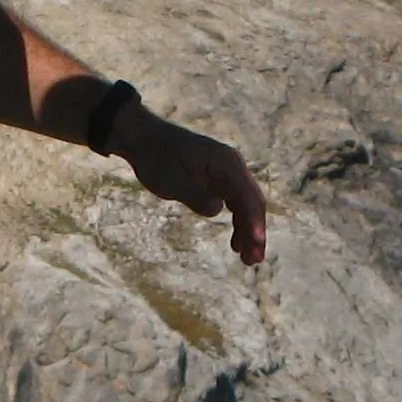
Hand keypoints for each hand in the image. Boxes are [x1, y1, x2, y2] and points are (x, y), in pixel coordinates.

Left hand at [113, 106, 270, 265]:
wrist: (145, 140)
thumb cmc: (157, 159)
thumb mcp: (172, 181)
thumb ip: (196, 195)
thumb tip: (218, 210)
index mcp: (226, 163)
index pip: (247, 196)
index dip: (254, 222)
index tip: (255, 243)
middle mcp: (233, 166)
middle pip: (252, 202)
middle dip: (255, 232)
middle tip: (253, 261)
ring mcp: (227, 173)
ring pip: (246, 205)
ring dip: (248, 231)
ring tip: (247, 260)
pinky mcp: (219, 180)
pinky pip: (235, 203)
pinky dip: (238, 222)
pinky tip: (235, 243)